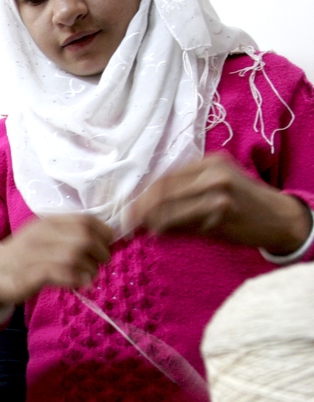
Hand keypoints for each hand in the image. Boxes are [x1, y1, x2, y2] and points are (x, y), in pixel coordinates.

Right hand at [0, 214, 112, 310]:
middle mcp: (41, 234)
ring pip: (75, 255)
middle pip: (84, 237)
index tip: (107, 244)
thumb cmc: (22, 256)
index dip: (104, 232)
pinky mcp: (30, 275)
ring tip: (91, 275)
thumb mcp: (43, 237)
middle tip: (102, 262)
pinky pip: (62, 273)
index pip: (85, 219)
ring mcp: (35, 254)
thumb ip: (68, 235)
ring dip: (91, 267)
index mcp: (47, 222)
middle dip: (101, 251)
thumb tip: (103, 241)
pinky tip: (81, 284)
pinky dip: (78, 279)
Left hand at [128, 154, 312, 253]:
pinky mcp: (219, 216)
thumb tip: (144, 206)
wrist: (278, 218)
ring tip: (142, 230)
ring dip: (150, 221)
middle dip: (140, 208)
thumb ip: (183, 192)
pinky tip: (159, 234)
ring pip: (169, 207)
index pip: (165, 177)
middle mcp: (212, 173)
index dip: (143, 194)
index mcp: (209, 162)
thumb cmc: (243, 204)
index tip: (128, 207)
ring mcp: (216, 193)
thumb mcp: (215, 187)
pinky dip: (165, 230)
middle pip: (162, 190)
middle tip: (127, 222)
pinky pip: (182, 224)